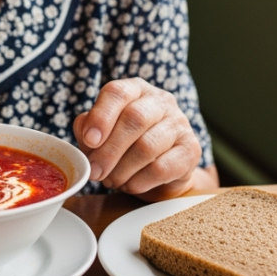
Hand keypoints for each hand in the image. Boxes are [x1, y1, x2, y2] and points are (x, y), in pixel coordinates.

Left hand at [73, 79, 205, 200]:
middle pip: (134, 119)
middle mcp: (160, 101)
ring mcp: (179, 124)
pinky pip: (162, 168)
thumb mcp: (102, 134)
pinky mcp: (191, 150)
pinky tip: (130, 185)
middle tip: (95, 171)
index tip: (90, 140)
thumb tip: (85, 133)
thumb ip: (88, 129)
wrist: (163, 171)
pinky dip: (140, 181)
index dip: (101, 116)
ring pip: (147, 146)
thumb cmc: (126, 146)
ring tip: (111, 181)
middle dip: (109, 150)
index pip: (117, 92)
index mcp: (135, 90)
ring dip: (122, 169)